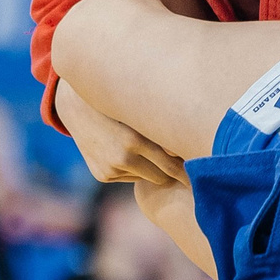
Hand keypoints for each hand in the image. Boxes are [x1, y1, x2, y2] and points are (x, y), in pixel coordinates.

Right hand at [56, 79, 184, 187]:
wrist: (77, 107)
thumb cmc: (119, 103)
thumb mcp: (141, 112)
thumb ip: (164, 129)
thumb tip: (193, 145)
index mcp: (135, 140)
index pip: (172, 165)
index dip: (188, 172)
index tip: (202, 174)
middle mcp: (122, 158)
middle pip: (162, 176)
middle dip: (173, 173)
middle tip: (187, 168)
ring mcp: (110, 169)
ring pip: (146, 176)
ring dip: (151, 168)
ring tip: (144, 147)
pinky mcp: (102, 175)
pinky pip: (129, 176)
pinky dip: (133, 168)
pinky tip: (123, 150)